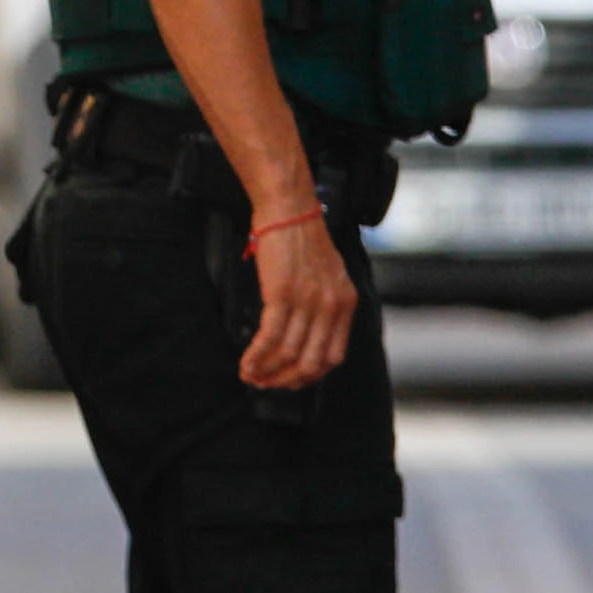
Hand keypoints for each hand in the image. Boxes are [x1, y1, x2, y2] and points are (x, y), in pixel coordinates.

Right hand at [238, 212, 357, 390]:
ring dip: (266, 371)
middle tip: (267, 384)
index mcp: (345, 303)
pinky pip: (270, 338)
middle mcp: (331, 306)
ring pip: (288, 354)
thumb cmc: (301, 237)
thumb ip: (323, 306)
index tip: (290, 380)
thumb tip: (303, 338)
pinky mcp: (282, 295)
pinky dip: (256, 356)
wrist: (289, 209)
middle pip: (311, 362)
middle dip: (286, 380)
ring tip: (250, 375)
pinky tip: (247, 362)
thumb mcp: (327, 275)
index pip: (333, 356)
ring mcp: (308, 302)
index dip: (309, 375)